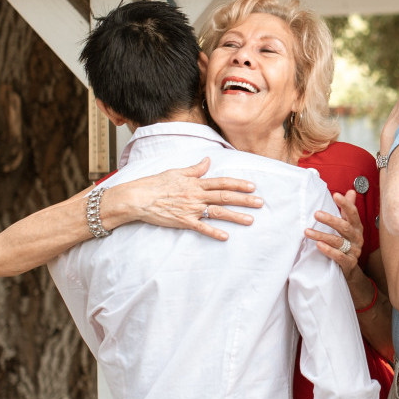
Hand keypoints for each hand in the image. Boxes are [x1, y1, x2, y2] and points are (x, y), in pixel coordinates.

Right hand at [114, 157, 262, 240]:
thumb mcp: (176, 172)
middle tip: (260, 203)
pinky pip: (201, 227)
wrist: (138, 197)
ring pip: (217, 212)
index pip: (222, 182)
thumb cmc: (155, 183)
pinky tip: (226, 237)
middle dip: (244, 200)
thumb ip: (195, 169)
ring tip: (250, 220)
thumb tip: (208, 161)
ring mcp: (191, 209)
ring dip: (235, 216)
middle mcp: (196, 195)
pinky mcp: (183, 221)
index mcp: (195, 182)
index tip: (252, 186)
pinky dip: (214, 232)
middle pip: (225, 197)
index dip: (238, 184)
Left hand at [307, 190, 363, 278]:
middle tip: (316, 214)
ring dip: (322, 235)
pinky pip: (339, 256)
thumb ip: (347, 210)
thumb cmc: (347, 243)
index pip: (353, 213)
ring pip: (338, 241)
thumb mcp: (348, 226)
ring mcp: (354, 251)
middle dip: (330, 220)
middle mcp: (357, 238)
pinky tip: (319, 245)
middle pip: (344, 227)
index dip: (345, 204)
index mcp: (357, 227)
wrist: (350, 269)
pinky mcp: (349, 263)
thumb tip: (350, 191)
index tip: (336, 195)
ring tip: (308, 231)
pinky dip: (329, 251)